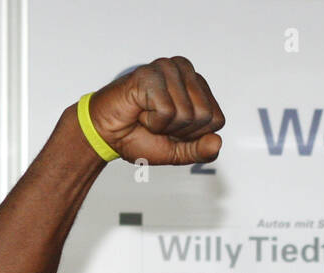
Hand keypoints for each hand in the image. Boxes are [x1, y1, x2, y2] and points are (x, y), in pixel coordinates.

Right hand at [87, 56, 224, 164]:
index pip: (217, 120)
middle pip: (205, 116)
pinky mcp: (150, 75)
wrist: (106, 134)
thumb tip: (217, 142)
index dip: (195, 135)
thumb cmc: (140, 137)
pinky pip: (166, 111)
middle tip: (159, 122)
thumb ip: (201, 151)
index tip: (173, 130)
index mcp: (197, 84)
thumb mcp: (178, 152)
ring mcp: (167, 69)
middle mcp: (184, 70)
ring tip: (148, 115)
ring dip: (164, 126)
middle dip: (181, 131)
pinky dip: (152, 122)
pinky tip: (140, 111)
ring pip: (187, 113)